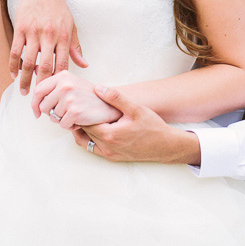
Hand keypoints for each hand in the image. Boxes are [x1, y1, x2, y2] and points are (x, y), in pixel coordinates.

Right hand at [10, 0, 87, 93]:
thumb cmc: (58, 8)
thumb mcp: (71, 25)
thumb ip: (76, 46)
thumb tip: (84, 65)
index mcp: (64, 36)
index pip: (62, 64)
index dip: (59, 81)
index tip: (56, 93)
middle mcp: (50, 35)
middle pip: (44, 66)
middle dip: (41, 86)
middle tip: (38, 100)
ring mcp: (34, 32)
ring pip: (28, 62)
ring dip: (25, 79)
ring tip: (24, 92)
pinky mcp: (21, 28)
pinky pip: (15, 51)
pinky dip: (13, 65)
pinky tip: (13, 75)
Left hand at [32, 71, 120, 128]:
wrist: (108, 103)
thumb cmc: (88, 95)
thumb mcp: (71, 82)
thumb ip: (54, 81)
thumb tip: (35, 70)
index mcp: (62, 76)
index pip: (39, 90)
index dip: (35, 104)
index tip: (37, 112)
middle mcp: (65, 85)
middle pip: (44, 107)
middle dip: (52, 114)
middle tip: (65, 112)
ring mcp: (70, 98)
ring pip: (53, 117)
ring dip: (62, 120)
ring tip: (75, 113)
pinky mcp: (75, 111)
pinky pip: (63, 125)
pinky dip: (70, 126)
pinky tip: (80, 119)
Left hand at [72, 86, 201, 164]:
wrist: (165, 146)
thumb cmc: (152, 127)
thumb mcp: (135, 109)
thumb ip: (116, 98)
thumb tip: (98, 88)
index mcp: (110, 135)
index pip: (85, 122)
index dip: (81, 111)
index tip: (79, 101)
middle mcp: (106, 147)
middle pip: (85, 131)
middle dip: (81, 119)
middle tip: (79, 105)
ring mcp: (109, 154)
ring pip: (87, 141)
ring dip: (84, 129)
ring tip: (85, 115)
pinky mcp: (113, 157)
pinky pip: (95, 148)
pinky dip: (90, 138)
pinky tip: (95, 127)